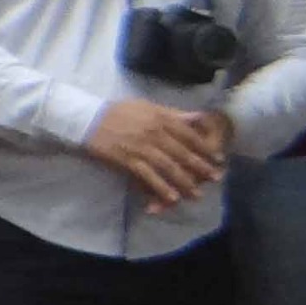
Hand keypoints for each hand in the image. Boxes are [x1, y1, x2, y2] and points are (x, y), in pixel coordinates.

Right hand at [82, 99, 228, 209]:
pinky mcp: (128, 160)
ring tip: (196, 194)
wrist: (87, 119)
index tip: (218, 158)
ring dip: (184, 182)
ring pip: (168, 167)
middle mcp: (154, 132)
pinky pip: (148, 177)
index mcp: (160, 117)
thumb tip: (198, 117)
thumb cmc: (117, 111)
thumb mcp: (147, 106)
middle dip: (201, 167)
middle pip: (183, 153)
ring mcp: (141, 147)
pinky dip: (160, 188)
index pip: (189, 135)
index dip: (205, 148)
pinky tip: (171, 198)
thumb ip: (173, 113)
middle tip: (215, 179)